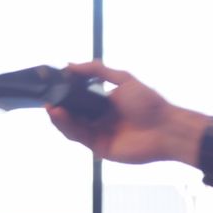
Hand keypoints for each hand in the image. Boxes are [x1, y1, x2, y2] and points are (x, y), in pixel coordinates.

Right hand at [46, 60, 208, 165]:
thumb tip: (70, 65)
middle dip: (58, 108)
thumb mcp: (124, 79)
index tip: (52, 86)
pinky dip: (67, 126)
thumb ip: (98, 70)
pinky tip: (61, 115)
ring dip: (60, 118)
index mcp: (105, 104)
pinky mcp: (98, 147)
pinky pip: (78, 137)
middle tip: (47, 99)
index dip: (65, 95)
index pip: (79, 100)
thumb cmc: (149, 104)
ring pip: (72, 127)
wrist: (165, 129)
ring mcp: (98, 134)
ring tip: (51, 108)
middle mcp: (99, 119)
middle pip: (72, 115)